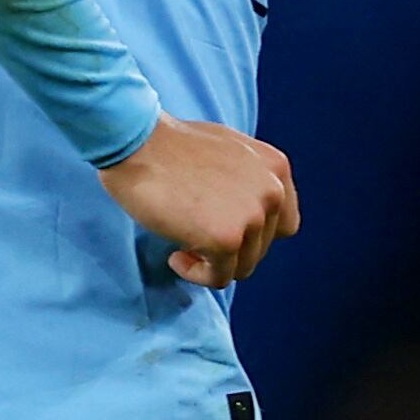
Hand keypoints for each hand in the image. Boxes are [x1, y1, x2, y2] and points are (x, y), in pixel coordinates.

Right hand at [101, 114, 299, 284]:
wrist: (136, 141)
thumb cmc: (168, 144)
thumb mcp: (227, 149)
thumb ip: (247, 179)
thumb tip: (245, 213)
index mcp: (276, 168)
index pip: (284, 224)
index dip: (254, 236)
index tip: (224, 231)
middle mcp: (273, 192)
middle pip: (261, 249)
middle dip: (229, 250)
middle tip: (193, 238)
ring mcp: (252, 216)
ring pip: (242, 267)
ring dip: (212, 263)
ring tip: (182, 246)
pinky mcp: (226, 239)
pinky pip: (218, 277)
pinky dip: (195, 273)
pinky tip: (175, 256)